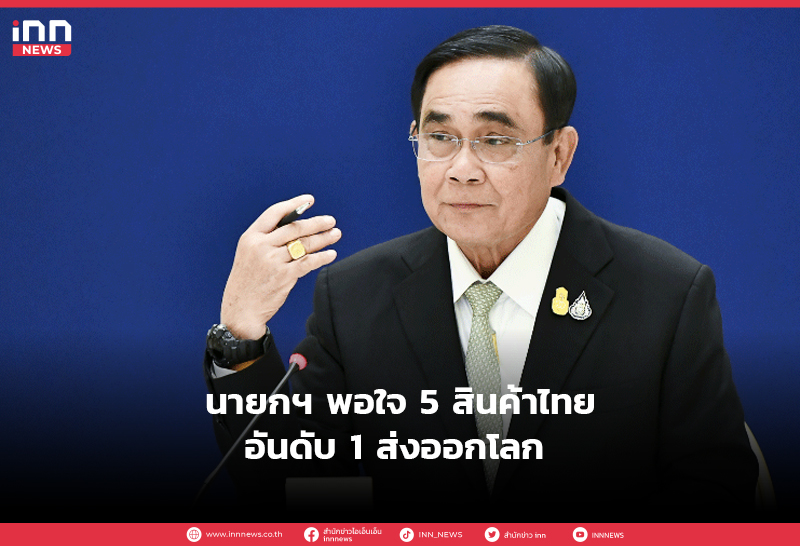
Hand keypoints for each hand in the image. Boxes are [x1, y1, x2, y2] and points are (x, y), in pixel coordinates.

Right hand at [220, 194, 340, 339]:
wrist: (240, 310)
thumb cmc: (247, 282)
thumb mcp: (248, 255)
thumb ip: (267, 240)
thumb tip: (298, 228)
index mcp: (250, 237)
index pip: (275, 213)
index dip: (294, 204)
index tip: (309, 200)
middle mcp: (261, 246)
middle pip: (294, 228)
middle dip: (316, 223)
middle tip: (331, 221)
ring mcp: (272, 261)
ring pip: (304, 244)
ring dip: (323, 238)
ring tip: (336, 234)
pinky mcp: (284, 277)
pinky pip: (308, 263)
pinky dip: (322, 257)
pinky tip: (331, 254)